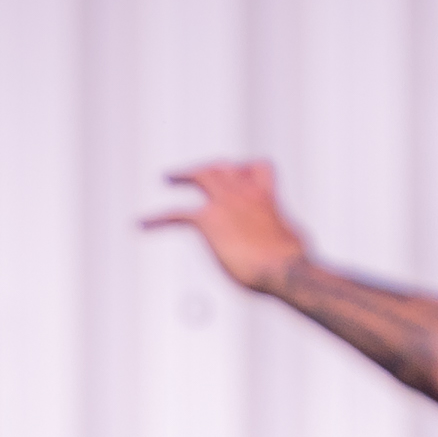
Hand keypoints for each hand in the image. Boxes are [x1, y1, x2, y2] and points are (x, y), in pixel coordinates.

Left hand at [144, 162, 310, 293]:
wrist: (285, 269)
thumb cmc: (295, 265)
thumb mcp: (295, 243)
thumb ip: (285, 238)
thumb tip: (296, 251)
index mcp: (269, 196)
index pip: (259, 168)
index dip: (249, 170)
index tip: (243, 172)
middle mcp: (246, 191)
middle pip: (225, 167)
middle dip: (210, 167)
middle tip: (195, 172)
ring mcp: (226, 202)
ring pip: (200, 176)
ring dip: (184, 174)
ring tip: (168, 178)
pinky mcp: (209, 220)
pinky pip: (176, 214)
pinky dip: (157, 219)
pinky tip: (141, 225)